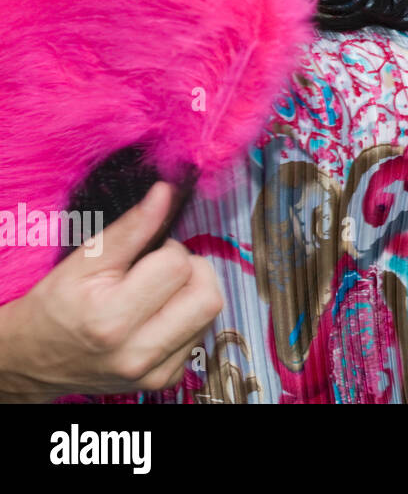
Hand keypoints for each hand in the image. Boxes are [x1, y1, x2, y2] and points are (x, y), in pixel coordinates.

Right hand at [0, 181, 222, 401]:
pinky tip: (157, 315)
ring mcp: (153, 372)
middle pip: (208, 295)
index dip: (167, 249)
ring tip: (157, 292)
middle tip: (160, 270)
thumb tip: (166, 193)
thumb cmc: (54, 306)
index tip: (146, 254)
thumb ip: (130, 227)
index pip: (178, 266)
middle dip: (191, 270)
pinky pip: (200, 335)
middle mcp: (137, 353)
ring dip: (192, 293)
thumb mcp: (82, 261)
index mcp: (112, 320)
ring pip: (210, 313)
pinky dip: (186, 317)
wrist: (31, 360)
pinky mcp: (164, 380)